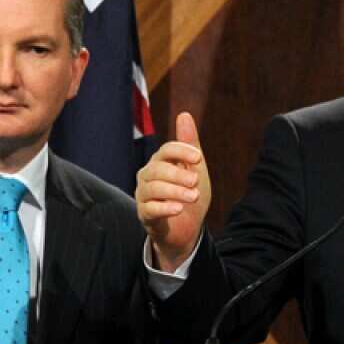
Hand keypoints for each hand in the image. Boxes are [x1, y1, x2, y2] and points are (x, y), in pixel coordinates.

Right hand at [135, 112, 211, 270]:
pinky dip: (165, 208)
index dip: (181, 151)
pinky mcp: (144, 214)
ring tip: (193, 196)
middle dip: (178, 174)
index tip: (199, 157)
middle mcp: (148, 176)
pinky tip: (178, 209)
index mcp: (161, 162)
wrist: (188, 228)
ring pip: (153, 188)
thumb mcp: (196, 169)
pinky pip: (149, 208)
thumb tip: (184, 114)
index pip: (166, 150)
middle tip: (196, 181)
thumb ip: (190, 145)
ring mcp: (144, 195)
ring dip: (175, 191)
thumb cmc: (190, 194)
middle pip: (158, 168)